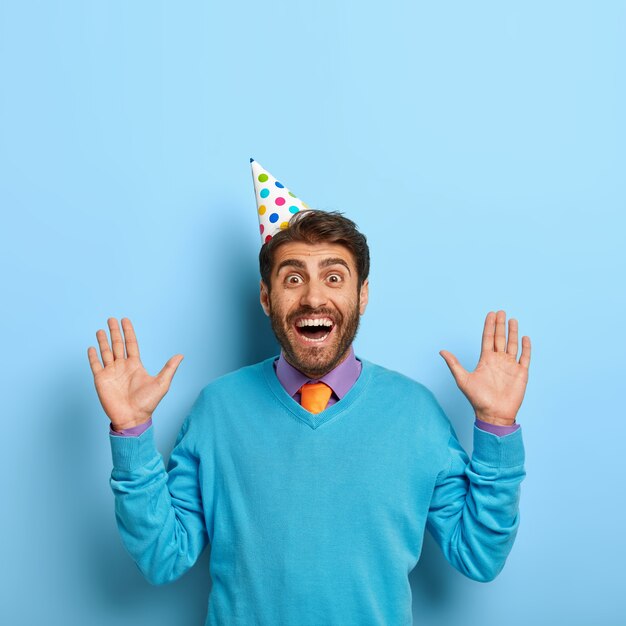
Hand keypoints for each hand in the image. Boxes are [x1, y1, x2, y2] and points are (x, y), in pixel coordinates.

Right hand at [87, 317, 183, 430]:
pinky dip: (93, 356)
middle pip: (117, 344)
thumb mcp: (162, 383)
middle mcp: (122, 366)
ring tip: (101, 330)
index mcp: (135, 365)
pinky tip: (91, 347)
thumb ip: (169, 368)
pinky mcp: (101, 380)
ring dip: (103, 341)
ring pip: (106, 352)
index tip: (125, 320)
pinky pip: (95, 365)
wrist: (132, 418)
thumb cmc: (147, 403)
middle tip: (111, 318)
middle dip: (114, 332)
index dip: (128, 332)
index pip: (131, 344)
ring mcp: (111, 372)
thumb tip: (181, 355)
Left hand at [439, 310, 530, 425]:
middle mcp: (498, 360)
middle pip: (500, 338)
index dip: (489, 326)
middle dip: (500, 325)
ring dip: (513, 332)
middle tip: (501, 311)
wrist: (493, 414)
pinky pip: (525, 357)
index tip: (490, 314)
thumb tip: (441, 351)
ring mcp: (510, 366)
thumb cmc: (477, 399)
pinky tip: (525, 337)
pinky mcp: (521, 373)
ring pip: (512, 345)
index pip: (488, 339)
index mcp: (485, 360)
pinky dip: (526, 347)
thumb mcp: (463, 379)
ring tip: (513, 319)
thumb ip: (454, 364)